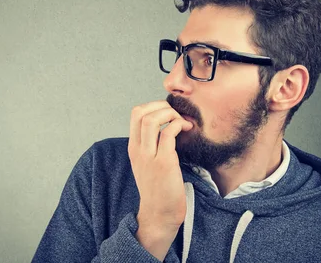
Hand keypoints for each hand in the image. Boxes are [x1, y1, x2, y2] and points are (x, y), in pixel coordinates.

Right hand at [128, 101, 192, 259]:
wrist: (159, 214)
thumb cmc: (159, 188)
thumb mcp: (147, 164)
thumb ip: (152, 145)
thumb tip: (167, 125)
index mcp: (133, 147)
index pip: (135, 114)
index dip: (154, 106)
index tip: (168, 114)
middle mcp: (138, 149)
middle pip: (140, 112)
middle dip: (160, 105)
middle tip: (175, 115)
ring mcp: (149, 156)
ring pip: (151, 119)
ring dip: (170, 114)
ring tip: (182, 122)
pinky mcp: (164, 163)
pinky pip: (168, 133)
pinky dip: (178, 125)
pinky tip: (186, 130)